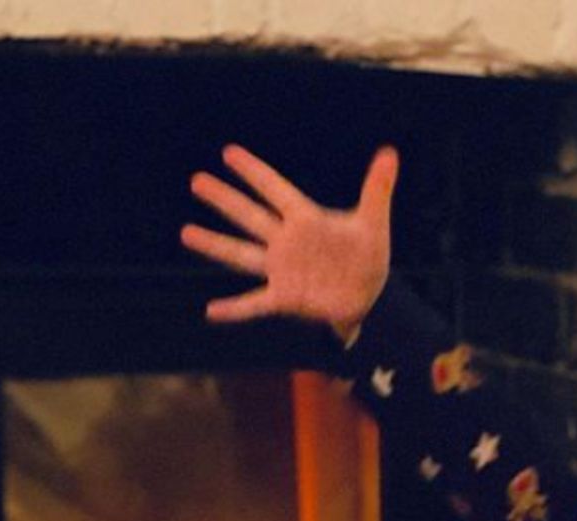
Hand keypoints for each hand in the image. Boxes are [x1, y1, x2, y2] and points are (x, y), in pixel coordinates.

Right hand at [180, 144, 397, 334]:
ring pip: (242, 254)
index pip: (274, 190)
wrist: (369, 298)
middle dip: (224, 200)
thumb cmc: (368, 258)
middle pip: (250, 216)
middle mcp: (286, 241)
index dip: (254, 172)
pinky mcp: (284, 297)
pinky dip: (234, 310)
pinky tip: (211, 312)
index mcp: (305, 219)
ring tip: (186, 232)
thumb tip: (390, 153)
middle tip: (197, 181)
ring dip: (215, 245)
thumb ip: (376, 189)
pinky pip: (254, 304)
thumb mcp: (373, 223)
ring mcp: (281, 269)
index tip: (229, 153)